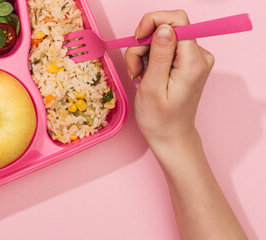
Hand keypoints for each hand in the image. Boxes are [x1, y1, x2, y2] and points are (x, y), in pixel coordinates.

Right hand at [124, 10, 214, 143]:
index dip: (153, 22)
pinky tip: (146, 75)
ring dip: (143, 53)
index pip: (177, 20)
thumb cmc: (160, 118)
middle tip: (135, 68)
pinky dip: (149, 58)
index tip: (138, 39)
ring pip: (161, 38)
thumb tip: (164, 28)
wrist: (170, 136)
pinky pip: (164, 48)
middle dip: (143, 44)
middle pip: (166, 29)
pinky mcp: (186, 62)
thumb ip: (160, 54)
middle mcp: (199, 55)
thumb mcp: (152, 86)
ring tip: (140, 75)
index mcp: (193, 61)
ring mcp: (194, 58)